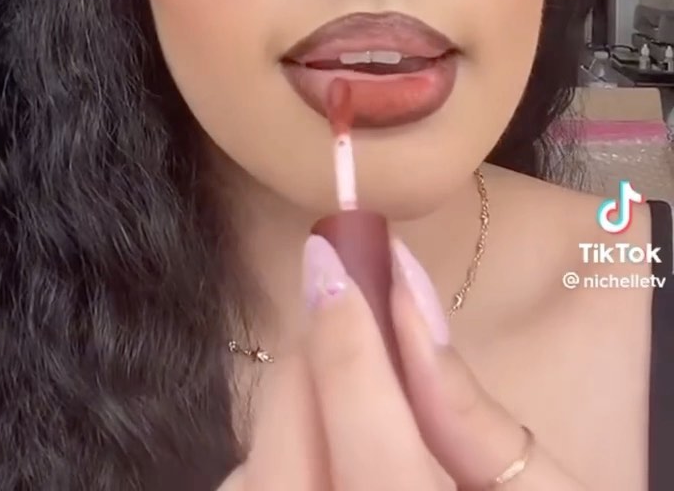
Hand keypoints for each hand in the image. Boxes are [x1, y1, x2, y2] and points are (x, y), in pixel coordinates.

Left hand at [221, 235, 586, 489]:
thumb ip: (470, 410)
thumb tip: (405, 292)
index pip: (372, 447)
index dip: (349, 343)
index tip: (335, 256)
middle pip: (284, 469)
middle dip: (310, 371)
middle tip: (346, 313)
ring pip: (253, 487)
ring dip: (285, 425)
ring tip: (351, 400)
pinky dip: (275, 468)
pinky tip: (332, 461)